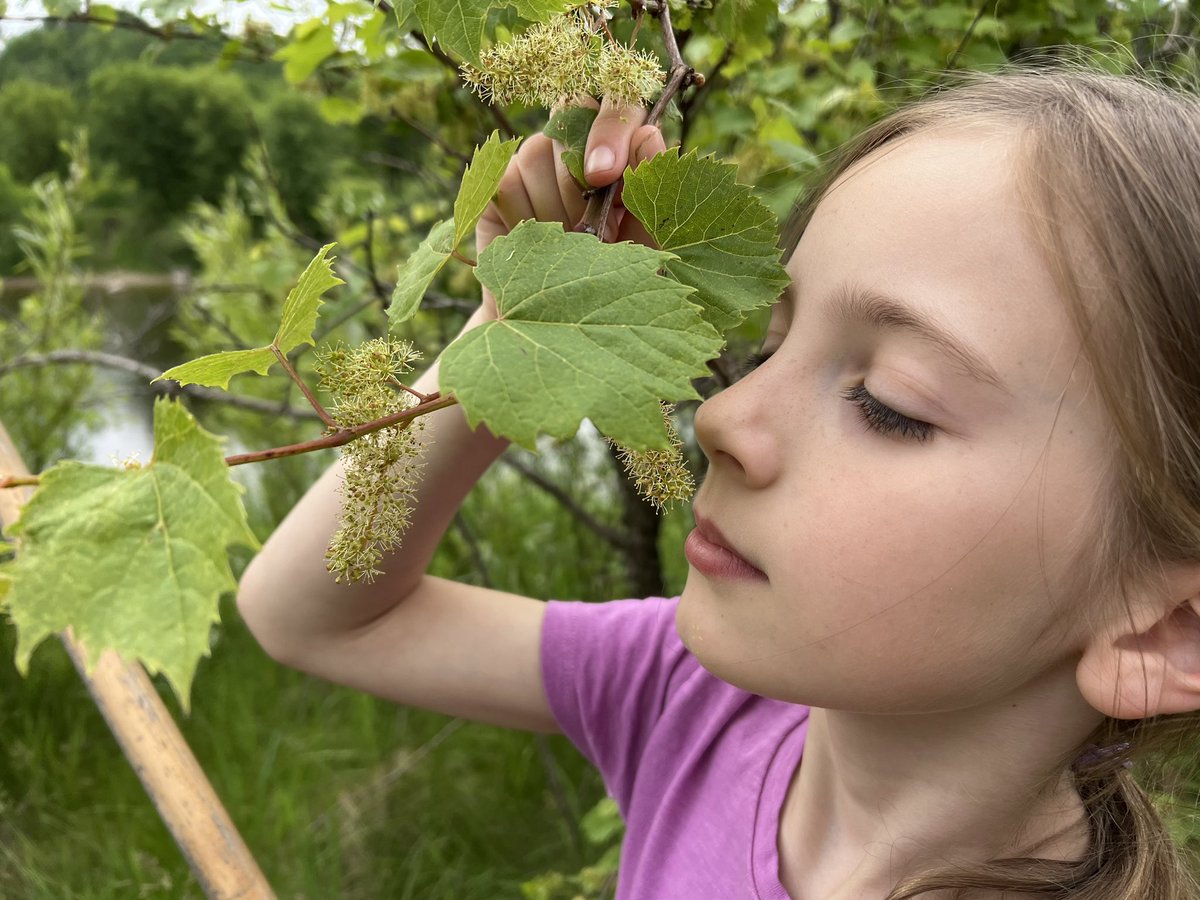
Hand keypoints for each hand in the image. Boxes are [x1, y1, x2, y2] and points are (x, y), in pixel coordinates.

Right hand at [475, 97, 668, 318]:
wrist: (559, 323)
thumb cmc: (614, 283)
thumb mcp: (646, 243)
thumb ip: (650, 191)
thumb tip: (651, 133)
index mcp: (623, 148)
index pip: (621, 101)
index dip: (611, 126)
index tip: (604, 173)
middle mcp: (577, 144)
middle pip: (572, 115)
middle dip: (578, 174)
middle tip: (585, 224)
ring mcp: (535, 160)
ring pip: (537, 151)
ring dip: (553, 207)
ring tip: (566, 247)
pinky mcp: (499, 184)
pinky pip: (504, 180)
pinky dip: (520, 217)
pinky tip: (532, 247)